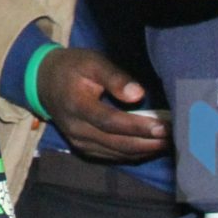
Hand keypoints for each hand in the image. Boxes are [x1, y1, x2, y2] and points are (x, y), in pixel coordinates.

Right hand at [36, 47, 168, 162]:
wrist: (43, 82)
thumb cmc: (72, 68)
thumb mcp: (91, 62)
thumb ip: (114, 77)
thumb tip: (138, 94)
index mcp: (77, 106)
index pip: (110, 122)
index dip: (137, 126)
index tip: (163, 126)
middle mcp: (76, 129)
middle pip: (117, 143)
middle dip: (147, 142)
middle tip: (174, 137)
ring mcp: (79, 142)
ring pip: (117, 153)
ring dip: (144, 150)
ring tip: (168, 143)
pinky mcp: (83, 148)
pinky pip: (112, 155)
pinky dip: (133, 153)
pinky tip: (150, 147)